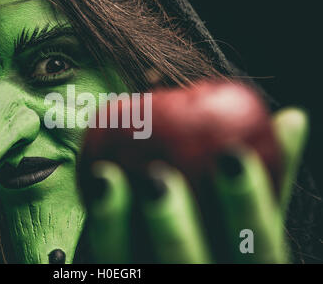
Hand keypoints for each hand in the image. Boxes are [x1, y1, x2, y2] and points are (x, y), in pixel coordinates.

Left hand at [78, 107, 307, 262]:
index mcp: (248, 273)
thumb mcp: (253, 219)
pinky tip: (92, 185)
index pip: (257, 249)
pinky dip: (96, 227)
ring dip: (114, 225)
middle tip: (156, 176)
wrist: (177, 266)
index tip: (231, 153)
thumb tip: (293, 116)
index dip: (247, 205)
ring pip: (132, 266)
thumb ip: (272, 176)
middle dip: (174, 227)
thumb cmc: (223, 239)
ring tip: (107, 176)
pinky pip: (103, 261)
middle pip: (187, 265)